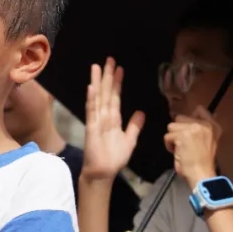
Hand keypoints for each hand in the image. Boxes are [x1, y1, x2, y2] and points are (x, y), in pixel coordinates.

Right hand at [81, 58, 144, 180]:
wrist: (104, 172)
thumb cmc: (114, 158)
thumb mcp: (129, 140)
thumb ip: (134, 126)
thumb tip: (141, 112)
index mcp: (114, 119)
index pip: (116, 96)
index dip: (118, 83)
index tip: (120, 68)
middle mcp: (104, 116)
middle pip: (106, 92)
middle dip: (108, 76)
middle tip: (109, 59)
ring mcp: (97, 120)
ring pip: (98, 97)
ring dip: (98, 82)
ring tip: (97, 67)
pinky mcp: (91, 127)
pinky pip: (91, 111)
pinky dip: (91, 99)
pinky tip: (91, 88)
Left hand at [165, 107, 219, 188]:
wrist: (201, 174)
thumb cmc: (202, 161)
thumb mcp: (209, 141)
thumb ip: (203, 127)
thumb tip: (197, 110)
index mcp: (212, 125)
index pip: (199, 109)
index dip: (189, 118)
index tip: (188, 129)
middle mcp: (204, 124)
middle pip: (179, 118)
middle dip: (178, 131)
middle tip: (185, 144)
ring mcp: (193, 128)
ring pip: (171, 126)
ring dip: (172, 138)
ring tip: (181, 148)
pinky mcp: (182, 135)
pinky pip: (167, 136)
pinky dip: (169, 145)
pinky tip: (178, 152)